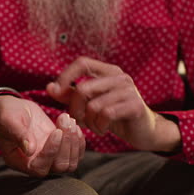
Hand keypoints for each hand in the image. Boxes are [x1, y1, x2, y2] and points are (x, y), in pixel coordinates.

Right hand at [0, 96, 84, 176]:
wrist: (14, 108)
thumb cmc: (7, 114)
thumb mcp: (9, 120)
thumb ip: (18, 134)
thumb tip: (29, 150)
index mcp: (18, 161)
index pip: (39, 167)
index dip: (51, 152)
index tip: (56, 132)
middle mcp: (35, 164)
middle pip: (59, 167)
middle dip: (66, 145)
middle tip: (65, 122)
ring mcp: (48, 158)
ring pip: (70, 163)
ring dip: (74, 142)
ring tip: (69, 121)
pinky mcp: (59, 150)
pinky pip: (76, 154)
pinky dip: (79, 141)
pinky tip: (73, 125)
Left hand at [47, 56, 180, 151]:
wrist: (144, 131)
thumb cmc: (113, 115)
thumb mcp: (89, 103)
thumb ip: (69, 95)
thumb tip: (49, 87)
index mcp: (107, 71)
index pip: (81, 63)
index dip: (65, 76)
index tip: (56, 93)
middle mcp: (119, 77)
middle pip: (82, 89)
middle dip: (74, 109)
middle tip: (79, 121)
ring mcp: (128, 90)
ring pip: (93, 105)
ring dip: (88, 122)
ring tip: (94, 126)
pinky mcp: (135, 105)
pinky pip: (106, 114)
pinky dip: (99, 126)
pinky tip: (102, 129)